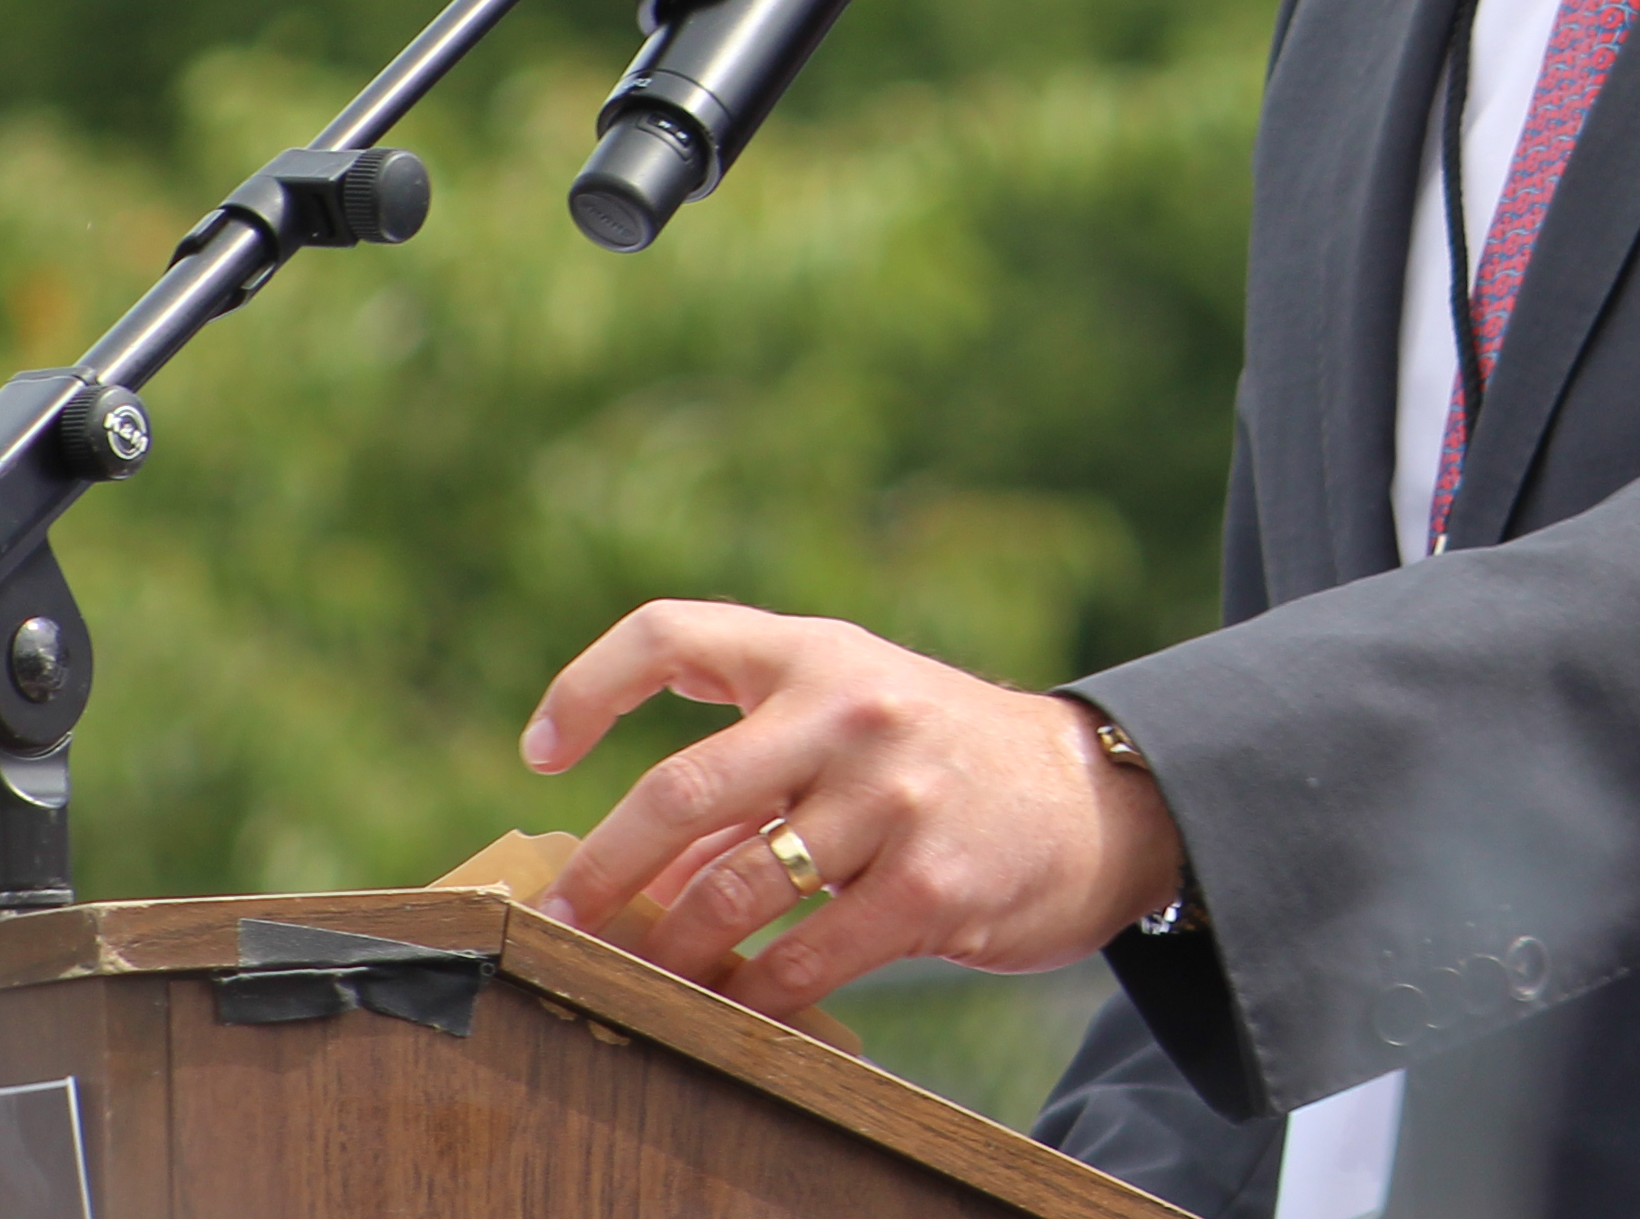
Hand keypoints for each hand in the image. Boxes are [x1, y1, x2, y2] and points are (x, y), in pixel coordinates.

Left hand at [518, 601, 1185, 1016]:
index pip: (672, 633)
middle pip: (681, 789)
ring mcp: (893, 796)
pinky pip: (804, 956)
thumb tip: (632, 870)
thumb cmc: (943, 764)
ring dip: (672, 948)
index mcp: (818, 653)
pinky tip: (737, 1005)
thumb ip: (751, 780)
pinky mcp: (929, 885)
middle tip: (558, 918)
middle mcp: (850, 710)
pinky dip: (753, 992)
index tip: (541, 751)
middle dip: (604, 868)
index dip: (588, 685)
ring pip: (733, 888)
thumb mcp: (851, 733)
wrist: (1097, 800)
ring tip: (645, 976)